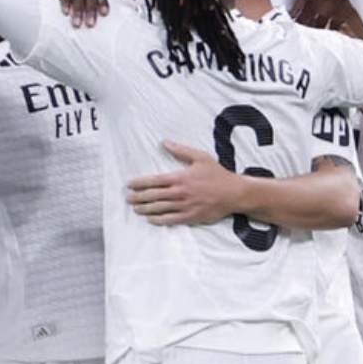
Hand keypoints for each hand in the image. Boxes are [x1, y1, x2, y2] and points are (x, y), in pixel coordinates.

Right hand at [53, 0, 107, 28]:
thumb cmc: (71, 8)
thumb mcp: (82, 11)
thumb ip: (88, 18)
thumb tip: (97, 38)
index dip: (103, 3)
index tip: (104, 13)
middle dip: (91, 11)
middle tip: (90, 25)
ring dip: (78, 10)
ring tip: (77, 24)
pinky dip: (66, 2)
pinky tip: (66, 12)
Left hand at [124, 141, 241, 224]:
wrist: (234, 193)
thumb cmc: (218, 174)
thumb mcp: (201, 157)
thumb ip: (181, 151)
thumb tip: (164, 142)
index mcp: (180, 178)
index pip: (154, 181)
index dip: (139, 183)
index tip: (130, 184)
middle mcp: (180, 193)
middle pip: (153, 196)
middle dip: (138, 197)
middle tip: (128, 198)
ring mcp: (184, 206)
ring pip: (159, 209)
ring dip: (145, 209)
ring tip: (135, 209)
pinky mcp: (190, 217)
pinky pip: (170, 220)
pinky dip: (158, 220)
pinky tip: (150, 219)